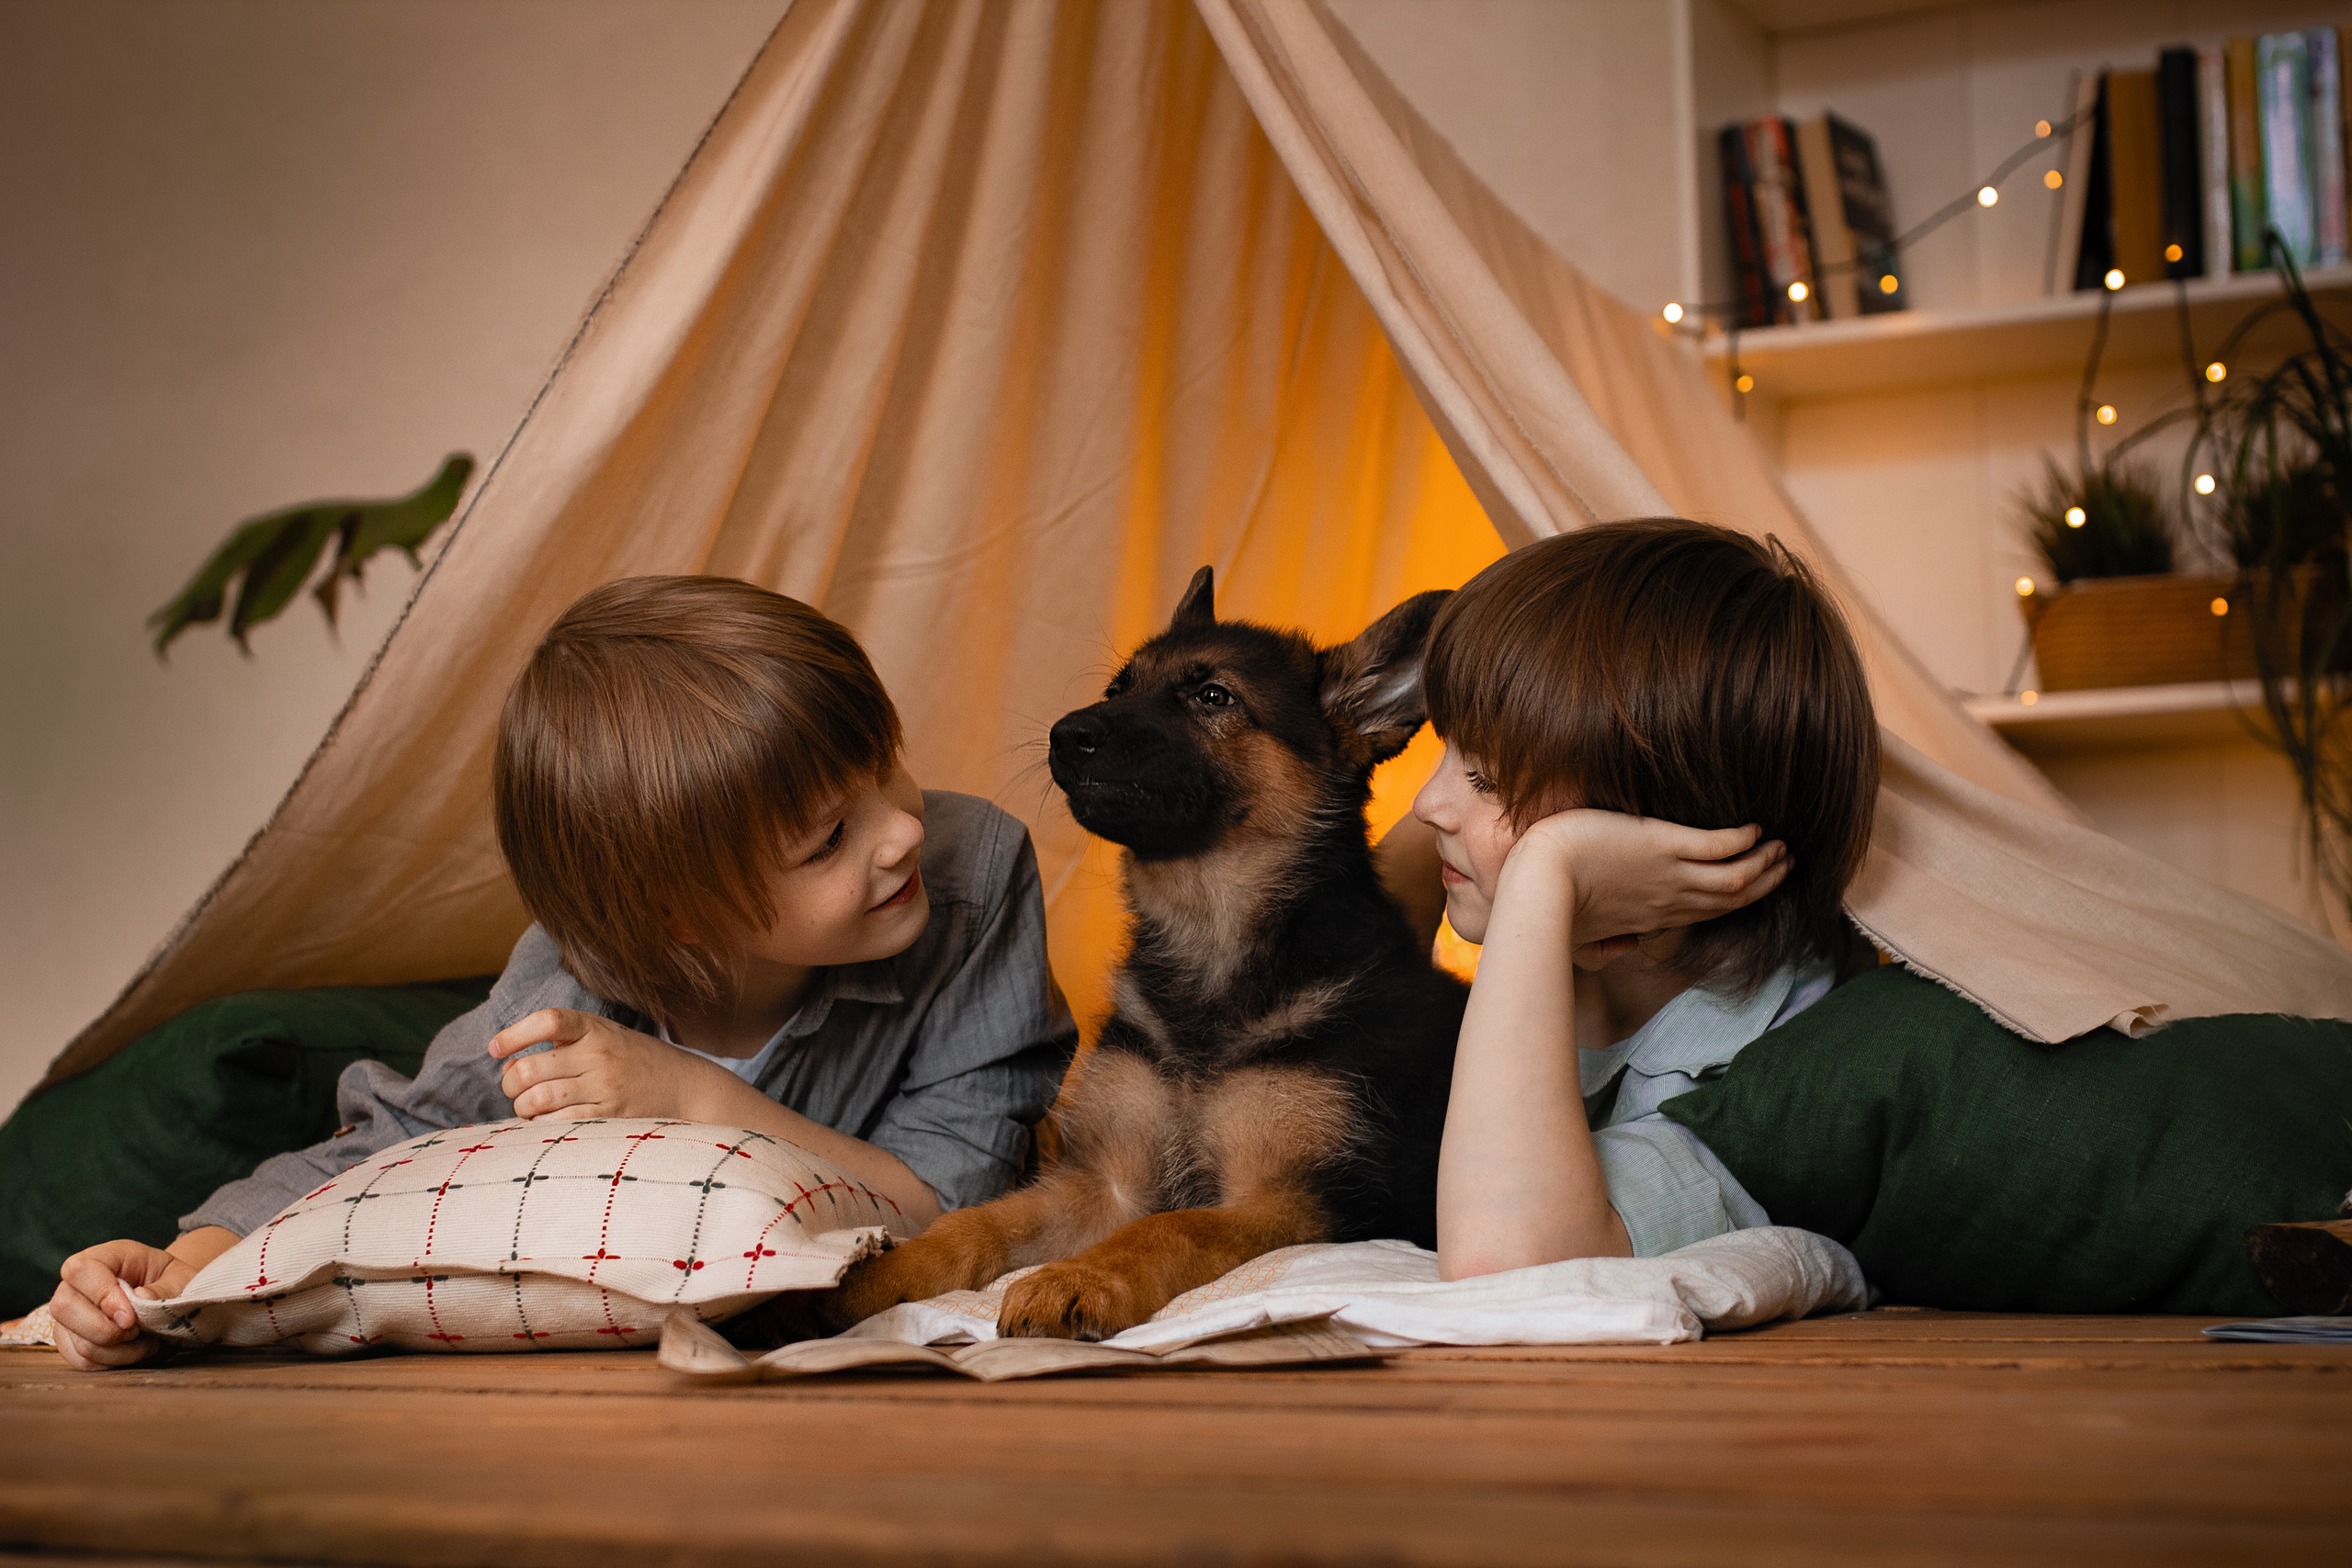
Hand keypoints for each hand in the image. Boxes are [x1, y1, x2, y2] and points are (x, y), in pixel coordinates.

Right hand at [50, 1231, 229, 1370]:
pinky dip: (110, 1363)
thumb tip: (142, 1298)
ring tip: (146, 1341)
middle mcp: (77, 1283)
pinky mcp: (70, 1339)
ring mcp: (68, 1312)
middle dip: (105, 1331)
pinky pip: (80, 1361)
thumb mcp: (181, 1279)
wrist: (167, 1299)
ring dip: (116, 1351)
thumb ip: (165, 1288)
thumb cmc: (172, 1283)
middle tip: (138, 1331)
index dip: (102, 1296)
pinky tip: (134, 1351)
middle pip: (64, 1307)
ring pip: (75, 1340)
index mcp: (106, 1256)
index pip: (81, 1270)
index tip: (130, 1318)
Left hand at [489, 1009, 742, 1121]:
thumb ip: (558, 1048)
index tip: (495, 1048)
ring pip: (539, 1099)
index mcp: (596, 1028)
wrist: (687, 1087)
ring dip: (523, 1108)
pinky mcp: (611, 1116)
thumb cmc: (634, 1062)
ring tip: (529, 1110)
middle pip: (530, 1068)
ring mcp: (606, 1087)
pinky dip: (542, 1127)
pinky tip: (545, 1125)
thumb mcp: (602, 1040)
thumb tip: (507, 1066)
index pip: (548, 1020)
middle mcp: (600, 1054)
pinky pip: (560, 1124)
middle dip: (510, 1083)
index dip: (513, 1034)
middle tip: (514, 1089)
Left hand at [1507, 810, 1787, 964]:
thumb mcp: (1579, 939)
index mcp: (1651, 919)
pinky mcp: (1663, 844)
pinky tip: (1756, 831)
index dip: (1735, 901)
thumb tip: (1620, 950)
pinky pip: (1718, 846)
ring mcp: (1670, 874)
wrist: (1538, 882)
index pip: (1704, 911)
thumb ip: (1602, 948)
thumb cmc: (1549, 909)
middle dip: (1762, 882)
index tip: (1752, 887)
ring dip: (1763, 863)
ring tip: (1782, 847)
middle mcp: (1669, 900)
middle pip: (1731, 897)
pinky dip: (1743, 841)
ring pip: (1735, 876)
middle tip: (1784, 864)